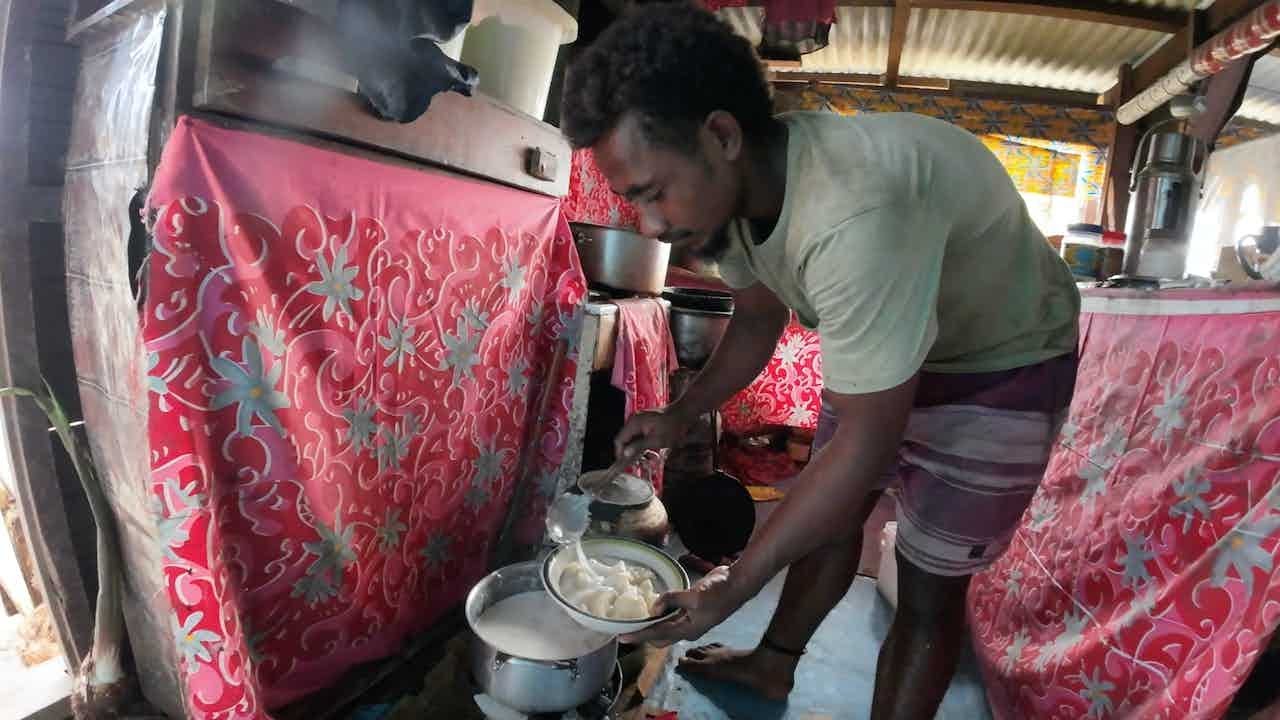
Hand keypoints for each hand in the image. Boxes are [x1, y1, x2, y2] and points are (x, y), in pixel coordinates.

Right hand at [614, 404, 695, 457]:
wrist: (682, 413)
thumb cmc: (672, 426)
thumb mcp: (656, 440)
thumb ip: (639, 447)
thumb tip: (625, 453)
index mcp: (634, 423)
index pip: (619, 440)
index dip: (620, 453)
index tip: (625, 464)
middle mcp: (633, 419)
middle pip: (624, 440)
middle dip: (630, 452)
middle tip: (638, 463)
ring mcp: (638, 419)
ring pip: (631, 438)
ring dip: (637, 449)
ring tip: (648, 457)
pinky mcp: (644, 421)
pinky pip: (638, 435)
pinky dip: (642, 444)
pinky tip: (651, 450)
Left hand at [620, 565, 742, 646]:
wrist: (738, 584)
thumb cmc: (719, 593)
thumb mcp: (694, 596)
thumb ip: (672, 601)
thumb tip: (653, 608)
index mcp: (687, 630)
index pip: (657, 635)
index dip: (638, 636)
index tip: (621, 637)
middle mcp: (687, 628)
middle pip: (659, 636)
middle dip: (643, 634)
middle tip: (625, 627)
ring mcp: (690, 619)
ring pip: (665, 626)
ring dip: (652, 623)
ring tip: (635, 617)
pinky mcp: (692, 608)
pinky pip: (672, 614)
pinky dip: (661, 611)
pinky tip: (654, 605)